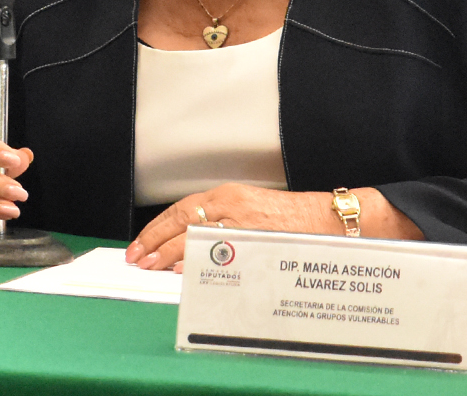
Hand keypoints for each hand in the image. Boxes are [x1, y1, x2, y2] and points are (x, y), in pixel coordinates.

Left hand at [125, 185, 416, 270]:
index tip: (139, 244)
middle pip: (181, 222)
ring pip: (196, 238)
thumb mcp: (249, 211)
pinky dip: (200, 263)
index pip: (180, 210)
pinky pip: (221, 254)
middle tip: (137, 258)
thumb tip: (186, 246)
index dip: (156, 228)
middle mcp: (231, 206)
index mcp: (227, 196)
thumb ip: (220, 222)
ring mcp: (243, 224)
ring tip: (152, 267)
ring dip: (170, 254)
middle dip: (155, 242)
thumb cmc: (291, 220)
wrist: (329, 220)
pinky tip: (183, 272)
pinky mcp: (256, 241)